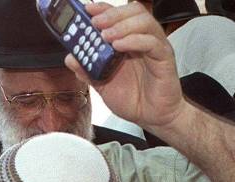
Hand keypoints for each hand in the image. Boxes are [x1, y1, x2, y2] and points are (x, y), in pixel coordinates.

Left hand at [64, 2, 186, 131]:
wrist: (151, 117)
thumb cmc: (132, 98)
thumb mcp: (102, 85)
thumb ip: (87, 70)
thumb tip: (70, 58)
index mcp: (127, 41)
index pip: (117, 15)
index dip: (103, 9)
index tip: (87, 10)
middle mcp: (142, 40)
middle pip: (133, 11)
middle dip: (111, 14)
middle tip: (96, 22)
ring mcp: (155, 47)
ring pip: (144, 22)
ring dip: (122, 25)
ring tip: (106, 36)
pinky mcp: (164, 58)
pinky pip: (152, 42)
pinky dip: (134, 40)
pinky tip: (120, 46)